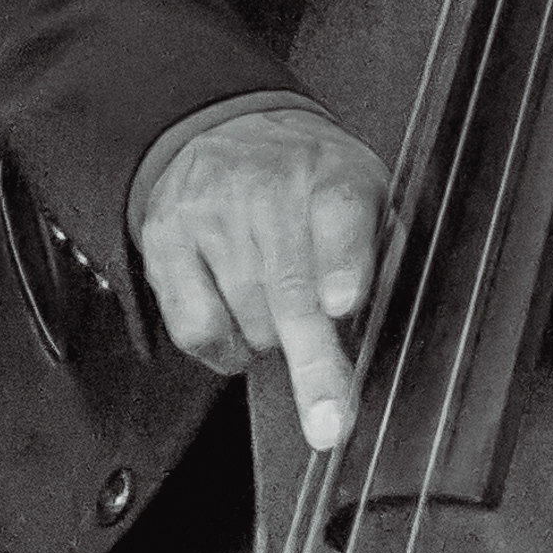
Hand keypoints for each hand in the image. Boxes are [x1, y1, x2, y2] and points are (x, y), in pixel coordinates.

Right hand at [131, 94, 386, 451]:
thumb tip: (386, 315)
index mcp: (331, 177)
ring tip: (280, 309)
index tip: (343, 303)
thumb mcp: (367, 192)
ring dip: (273, 341)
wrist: (228, 130)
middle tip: (330, 421)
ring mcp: (210, 215)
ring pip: (246, 319)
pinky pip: (195, 328)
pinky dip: (225, 350)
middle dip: (313, 363)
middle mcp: (266, 190)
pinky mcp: (165, 241)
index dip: (342, 263)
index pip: (339, 217)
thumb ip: (384, 249)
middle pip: (288, 290)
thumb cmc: (310, 180)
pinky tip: (240, 325)